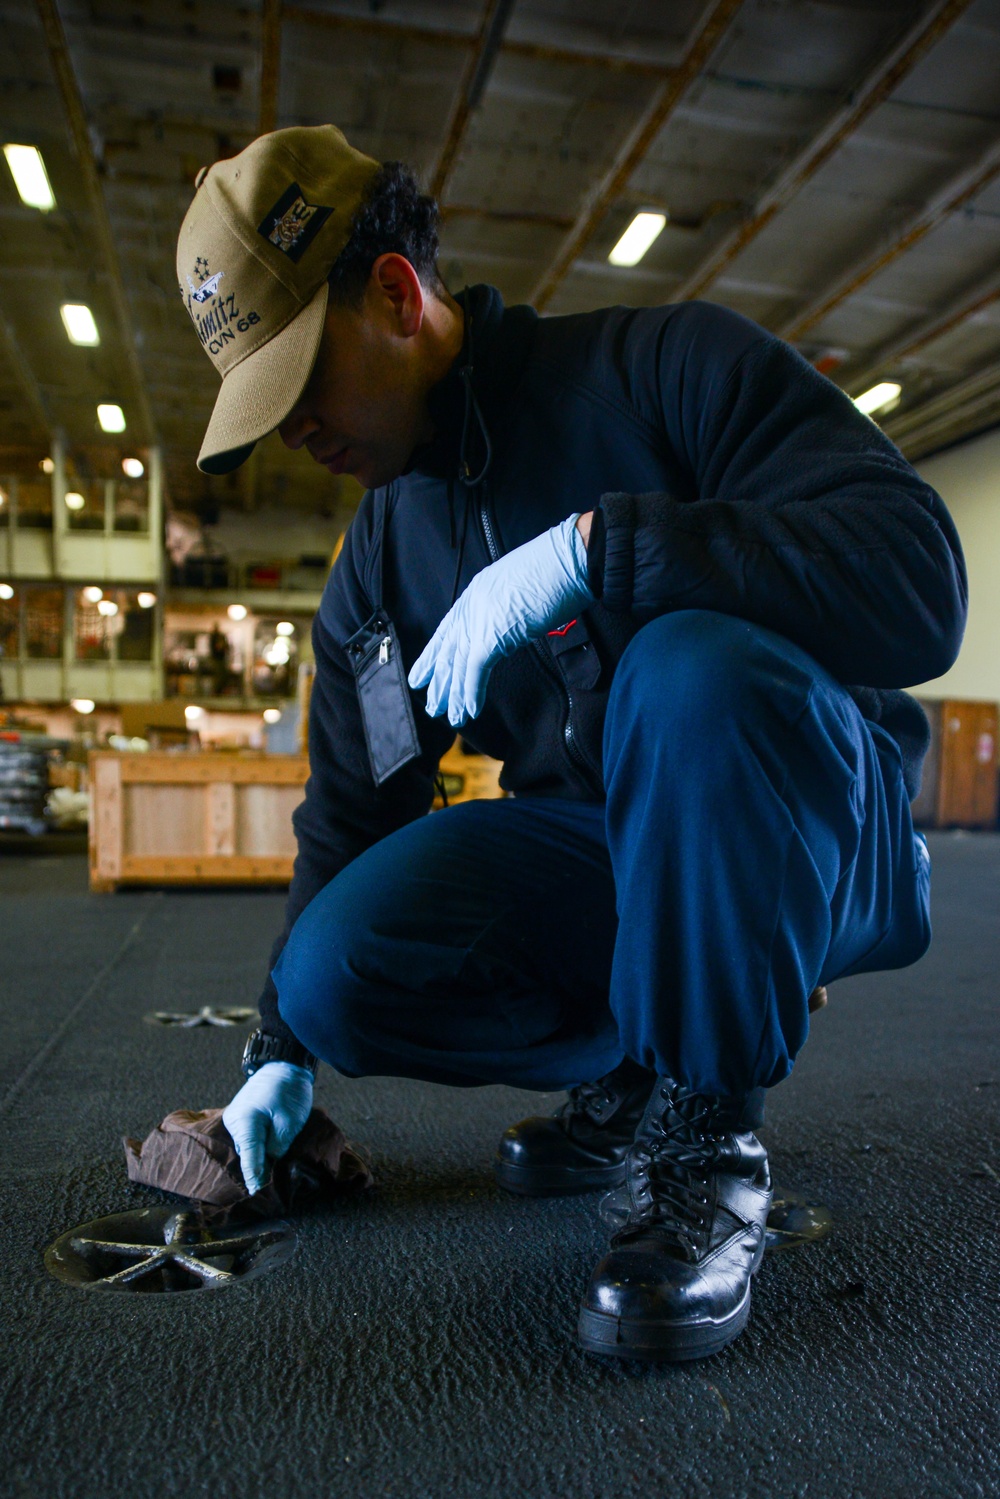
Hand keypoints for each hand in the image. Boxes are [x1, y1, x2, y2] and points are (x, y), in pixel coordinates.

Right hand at [221, 1061, 313, 1195]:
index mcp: (245, 1123)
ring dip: (256, 1159)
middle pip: (245, 1154)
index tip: (256, 1196)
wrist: (283, 1066)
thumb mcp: (288, 1122)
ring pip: (246, 1148)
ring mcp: (235, 1121)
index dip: (254, 1178)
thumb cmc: (288, 1092)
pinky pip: (248, 1140)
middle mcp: (234, 1123)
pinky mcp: (241, 1119)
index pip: (249, 1158)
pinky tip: (263, 1160)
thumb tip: (269, 1162)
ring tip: (266, 1178)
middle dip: (255, 1171)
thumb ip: (276, 1146)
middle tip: (264, 1193)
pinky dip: (255, 1149)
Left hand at [408, 513, 594, 726]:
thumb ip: (508, 606)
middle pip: (449, 649)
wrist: (570, 559)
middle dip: (439, 679)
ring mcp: (482, 618)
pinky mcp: (495, 633)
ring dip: (454, 693)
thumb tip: (512, 624)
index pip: (449, 628)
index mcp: (478, 591)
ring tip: (448, 715)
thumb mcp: (523, 585)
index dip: (435, 652)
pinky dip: (472, 692)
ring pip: (459, 663)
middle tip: (432, 703)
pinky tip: (469, 710)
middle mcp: (473, 605)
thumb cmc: (558, 568)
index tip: (425, 671)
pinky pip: (476, 670)